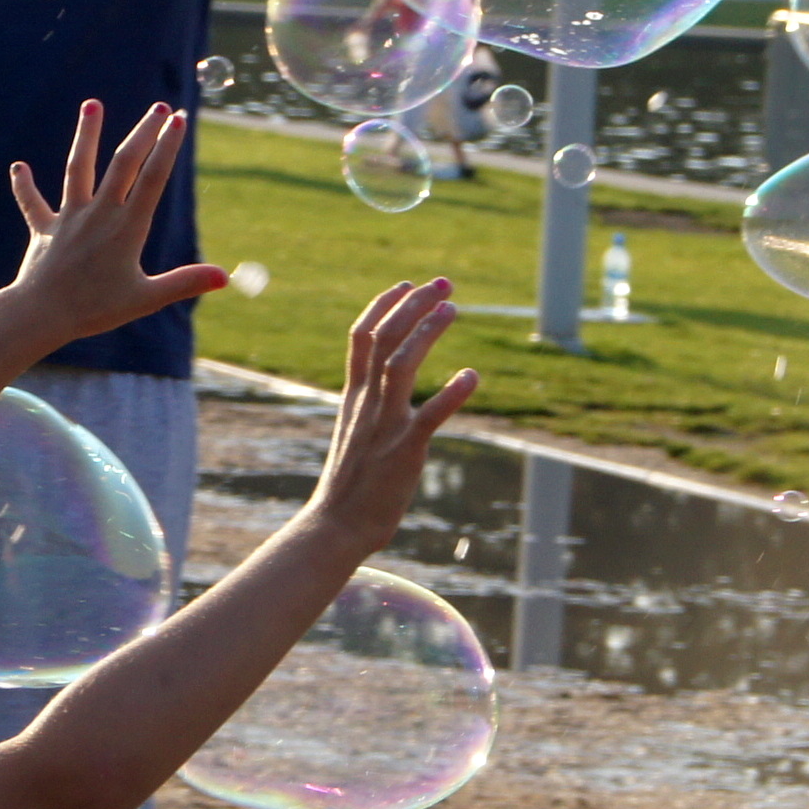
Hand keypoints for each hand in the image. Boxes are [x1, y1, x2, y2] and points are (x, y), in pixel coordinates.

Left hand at [10, 100, 223, 348]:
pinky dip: (25, 187)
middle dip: (143, 132)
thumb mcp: (145, 299)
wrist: (41, 315)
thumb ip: (184, 282)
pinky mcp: (45, 230)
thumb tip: (224, 277)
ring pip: (78, 169)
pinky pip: (33, 205)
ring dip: (86, 136)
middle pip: (123, 164)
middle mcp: (98, 214)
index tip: (179, 120)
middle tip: (160, 107)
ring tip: (92, 104)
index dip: (167, 147)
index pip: (152, 179)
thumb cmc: (95, 310)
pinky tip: (19, 167)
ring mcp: (70, 219)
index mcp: (126, 228)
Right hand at [308, 279, 476, 555]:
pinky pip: (430, 415)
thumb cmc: (350, 482)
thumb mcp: (355, 431)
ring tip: (453, 309)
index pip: (362, 336)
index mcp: (353, 396)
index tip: (408, 284)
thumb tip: (384, 384)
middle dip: (413, 304)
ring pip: (401, 363)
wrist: (337, 525)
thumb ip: (369, 404)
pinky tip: (472, 376)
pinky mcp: (405, 449)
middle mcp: (367, 402)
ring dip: (427, 331)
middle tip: (443, 284)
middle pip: (385, 337)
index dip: (385, 304)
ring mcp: (384, 424)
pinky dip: (452, 393)